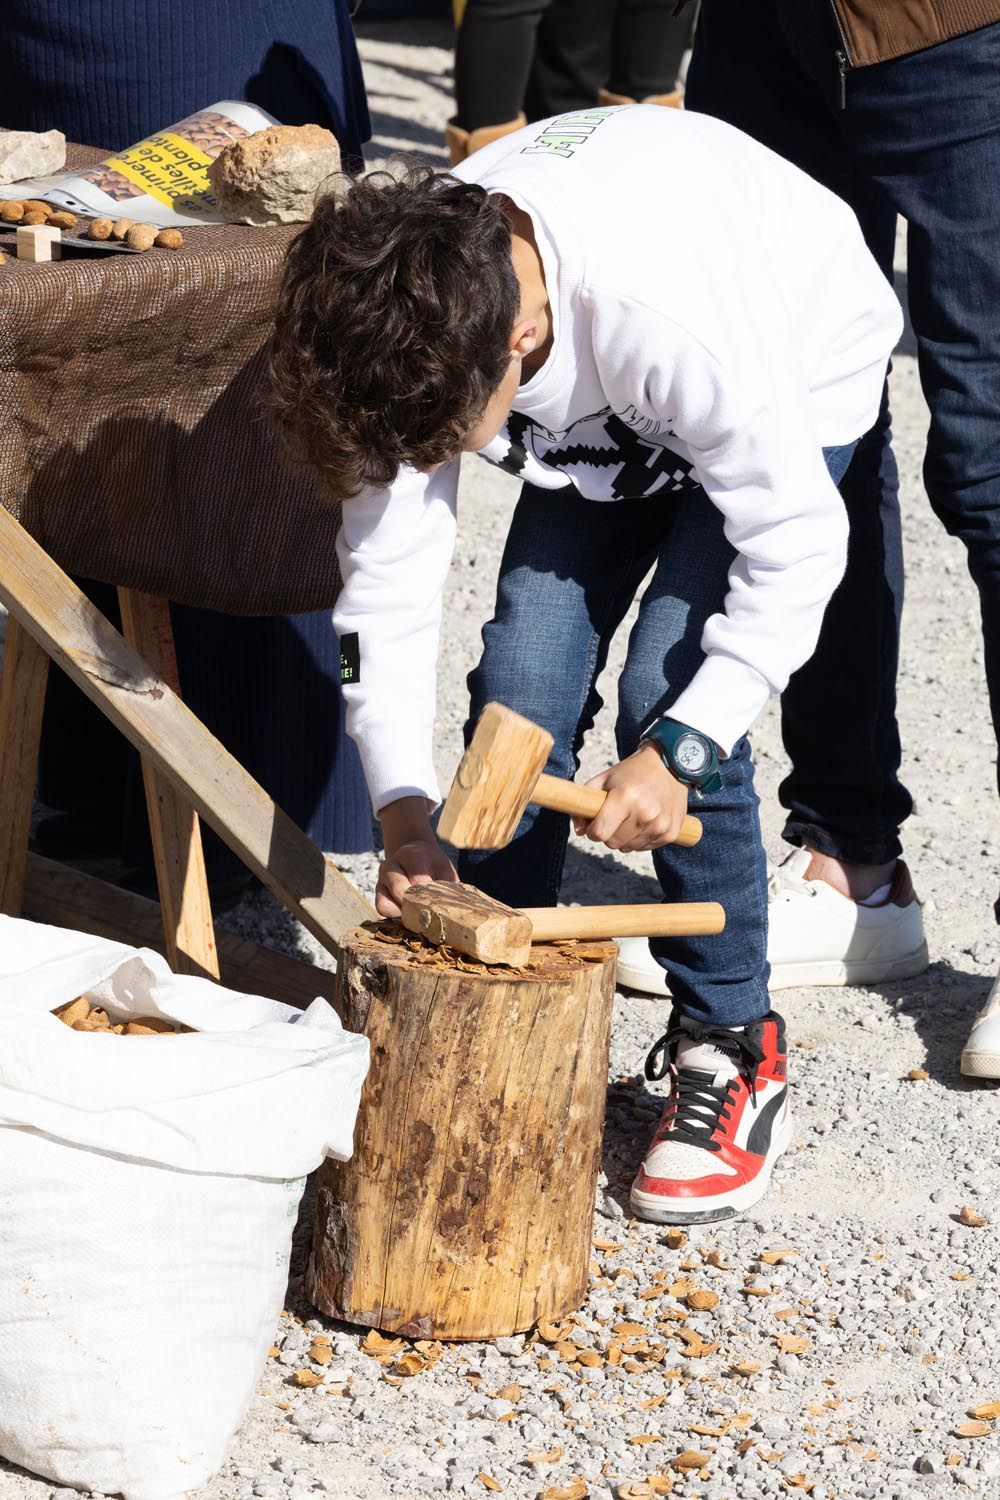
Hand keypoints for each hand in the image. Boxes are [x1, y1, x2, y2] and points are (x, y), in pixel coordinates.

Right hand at [376, 795, 458, 916]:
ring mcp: (382, 878)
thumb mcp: (444, 870)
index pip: (419, 880)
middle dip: (417, 908)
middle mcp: (392, 865)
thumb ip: (450, 887)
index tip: (442, 909)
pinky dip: (394, 915)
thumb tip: (460, 909)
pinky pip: (381, 908)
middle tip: (432, 917)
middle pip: (401, 892)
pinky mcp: (377, 890)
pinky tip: (408, 915)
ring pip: (386, 903)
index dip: (430, 898)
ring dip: (404, 914)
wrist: (414, 853)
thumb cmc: (434, 866)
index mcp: (412, 855)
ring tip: (419, 917)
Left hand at [573, 743, 689, 852]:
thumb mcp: (603, 779)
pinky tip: (645, 820)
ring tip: (631, 816)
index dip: (592, 831)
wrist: (670, 765)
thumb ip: (584, 803)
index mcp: (625, 797)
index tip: (595, 824)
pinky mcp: (670, 833)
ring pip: (628, 848)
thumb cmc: (632, 772)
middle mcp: (645, 813)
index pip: (600, 833)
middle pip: (613, 843)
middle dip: (608, 834)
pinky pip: (645, 848)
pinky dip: (640, 838)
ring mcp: (660, 825)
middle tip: (615, 817)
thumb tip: (579, 831)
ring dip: (625, 837)